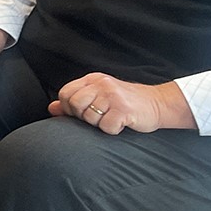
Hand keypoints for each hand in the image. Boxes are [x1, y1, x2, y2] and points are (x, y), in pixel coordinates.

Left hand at [50, 74, 195, 134]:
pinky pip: (106, 127)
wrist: (158, 104)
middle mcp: (102, 84)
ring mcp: (113, 95)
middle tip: (99, 117)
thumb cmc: (126, 103)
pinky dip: (113, 130)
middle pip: (75, 104)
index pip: (65, 93)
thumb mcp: (99, 96)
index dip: (69, 108)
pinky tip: (122, 124)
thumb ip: (75, 101)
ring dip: (100, 124)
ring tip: (112, 118)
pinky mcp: (124, 109)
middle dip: (83, 116)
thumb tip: (52, 108)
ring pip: (89, 117)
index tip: (82, 113)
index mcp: (93, 79)